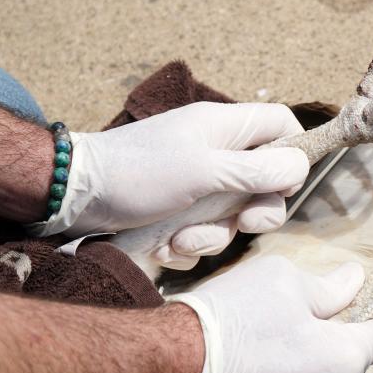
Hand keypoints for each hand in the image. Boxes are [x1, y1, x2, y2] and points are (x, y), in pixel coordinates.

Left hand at [30, 103, 309, 249]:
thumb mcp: (203, 171)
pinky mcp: (177, 211)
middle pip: (265, 181)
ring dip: (213, 236)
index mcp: (224, 128)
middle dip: (255, 211)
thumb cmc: (137, 172)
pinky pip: (204, 233)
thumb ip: (255, 171)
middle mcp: (216, 153)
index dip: (292, 153)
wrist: (73, 196)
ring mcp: (197, 183)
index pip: (281, 126)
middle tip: (243, 223)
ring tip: (180, 240)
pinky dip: (188, 245)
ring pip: (234, 215)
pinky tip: (164, 247)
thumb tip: (299, 167)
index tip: (282, 185)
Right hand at [155, 256, 372, 372]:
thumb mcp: (283, 280)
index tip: (347, 316)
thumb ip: (328, 287)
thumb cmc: (230, 318)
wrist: (172, 368)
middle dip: (332, 355)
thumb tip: (355, 280)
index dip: (364, 321)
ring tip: (271, 364)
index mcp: (345, 359)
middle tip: (293, 335)